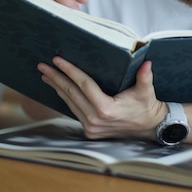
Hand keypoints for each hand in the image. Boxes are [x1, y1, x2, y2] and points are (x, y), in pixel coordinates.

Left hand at [38, 57, 167, 140]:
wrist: (148, 128)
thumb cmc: (146, 106)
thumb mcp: (146, 91)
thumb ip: (145, 77)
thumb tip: (146, 62)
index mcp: (106, 109)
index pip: (83, 85)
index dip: (69, 71)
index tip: (57, 60)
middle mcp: (95, 120)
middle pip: (71, 93)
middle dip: (56, 78)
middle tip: (42, 66)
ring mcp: (91, 127)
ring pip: (69, 103)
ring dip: (57, 88)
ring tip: (46, 75)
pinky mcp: (89, 131)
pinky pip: (74, 111)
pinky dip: (66, 98)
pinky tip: (58, 88)